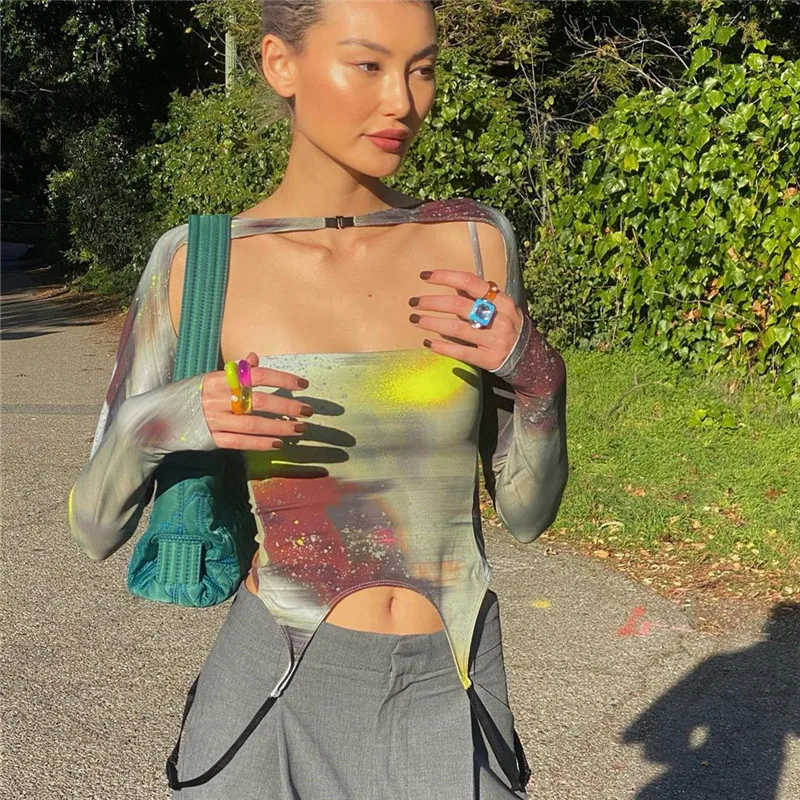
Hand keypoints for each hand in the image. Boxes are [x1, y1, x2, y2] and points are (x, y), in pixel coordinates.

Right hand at [199, 351, 313, 450]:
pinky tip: (278, 443)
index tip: (303, 384)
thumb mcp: (213, 378)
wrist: (162, 416)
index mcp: (220, 379)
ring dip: (279, 427)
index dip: (281, 380)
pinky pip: (240, 442)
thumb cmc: (196, 394)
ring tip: (299, 428)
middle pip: (258, 402)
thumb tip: (255, 357)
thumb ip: (236, 370)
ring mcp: (214, 420)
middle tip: (308, 411)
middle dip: (286, 407)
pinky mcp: (212, 438)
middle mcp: (218, 398)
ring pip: (252, 425)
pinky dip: (260, 444)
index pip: (256, 376)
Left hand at [408, 270, 523, 370]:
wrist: (528, 357)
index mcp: (501, 300)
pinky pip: (461, 352)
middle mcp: (499, 318)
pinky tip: (428, 342)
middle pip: (459, 305)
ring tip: (415, 320)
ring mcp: (494, 340)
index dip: (446, 277)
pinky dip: (443, 347)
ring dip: (432, 323)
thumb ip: (478, 296)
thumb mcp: (499, 306)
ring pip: (457, 329)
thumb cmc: (506, 325)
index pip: (470, 282)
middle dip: (432, 302)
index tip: (425, 276)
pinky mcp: (488, 359)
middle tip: (414, 302)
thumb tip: (453, 284)